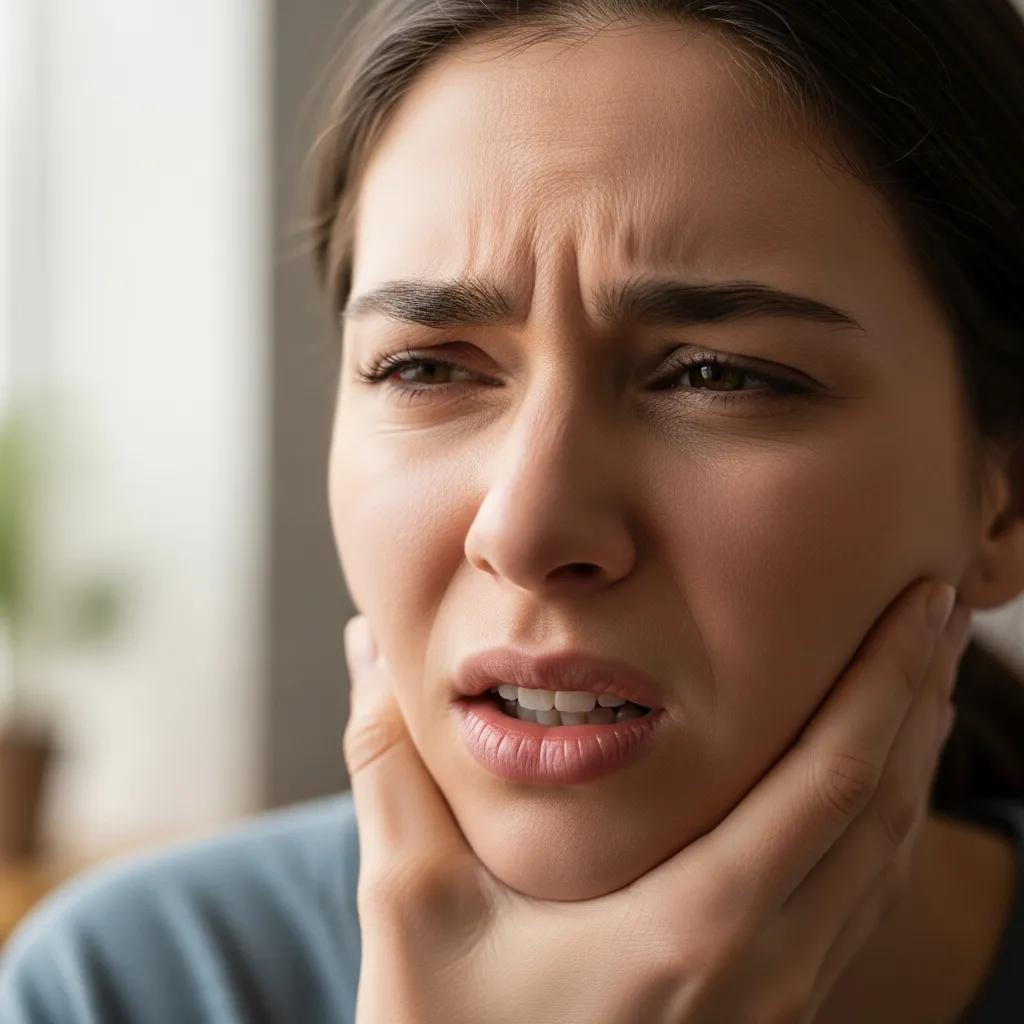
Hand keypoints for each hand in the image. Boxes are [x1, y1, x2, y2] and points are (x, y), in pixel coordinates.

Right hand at [342, 579, 970, 1023]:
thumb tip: (368, 649)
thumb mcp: (410, 901)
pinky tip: (871, 779)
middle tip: (942, 605)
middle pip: (883, 812)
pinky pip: (858, 902)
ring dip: (911, 756)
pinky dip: (882, 821)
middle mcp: (762, 970)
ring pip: (883, 861)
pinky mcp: (770, 1015)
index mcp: (691, 932)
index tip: (923, 602)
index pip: (830, 783)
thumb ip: (391, 765)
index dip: (887, 682)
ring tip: (924, 673)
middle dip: (920, 698)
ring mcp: (777, 1003)